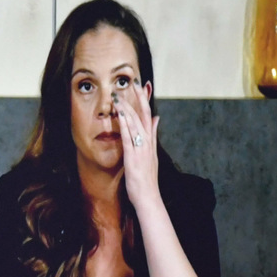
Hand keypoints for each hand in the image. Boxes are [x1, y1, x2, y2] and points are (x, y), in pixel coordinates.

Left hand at [114, 79, 159, 207]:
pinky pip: (128, 136)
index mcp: (150, 141)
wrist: (148, 196)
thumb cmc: (147, 177)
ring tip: (120, 93)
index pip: (149, 115)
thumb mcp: (151, 153)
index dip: (145, 99)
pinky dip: (125, 123)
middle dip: (139, 97)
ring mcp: (141, 148)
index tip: (142, 85)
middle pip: (144, 114)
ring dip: (127, 107)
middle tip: (134, 81)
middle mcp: (147, 141)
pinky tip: (120, 112)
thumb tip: (157, 118)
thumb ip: (153, 134)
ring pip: (135, 122)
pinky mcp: (133, 155)